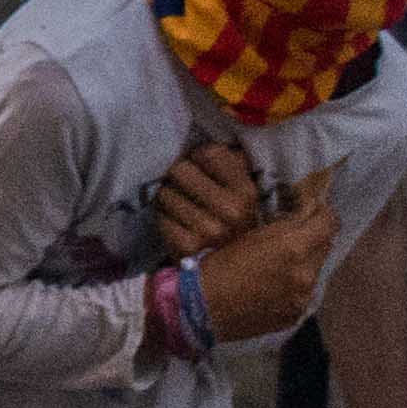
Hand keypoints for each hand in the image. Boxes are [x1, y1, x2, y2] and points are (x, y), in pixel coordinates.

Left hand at [148, 136, 261, 258]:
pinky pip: (159, 217)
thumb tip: (208, 135)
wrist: (228, 271)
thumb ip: (230, 162)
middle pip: (180, 169)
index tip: (200, 169)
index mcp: (247, 192)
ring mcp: (208, 230)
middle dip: (179, 177)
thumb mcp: (241, 192)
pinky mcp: (185, 246)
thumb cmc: (230, 222)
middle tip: (184, 189)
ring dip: (168, 198)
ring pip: (165, 192)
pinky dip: (163, 219)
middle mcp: (231, 211)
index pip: (208, 153)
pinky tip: (176, 225)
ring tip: (181, 209)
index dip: (198, 158)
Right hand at [196, 173, 343, 342]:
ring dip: (304, 261)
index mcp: (294, 247)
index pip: (329, 222)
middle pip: (325, 245)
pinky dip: (294, 285)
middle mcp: (306, 273)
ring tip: (279, 263)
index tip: (312, 210)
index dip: (323, 212)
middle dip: (313, 236)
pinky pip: (303, 293)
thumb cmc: (218, 264)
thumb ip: (284, 225)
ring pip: (315, 270)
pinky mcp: (295, 315)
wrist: (201, 309)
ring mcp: (302, 297)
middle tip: (293, 234)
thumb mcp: (249, 234)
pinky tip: (273, 286)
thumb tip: (305, 213)